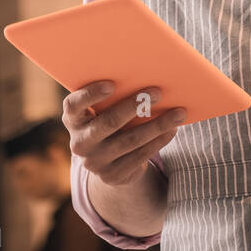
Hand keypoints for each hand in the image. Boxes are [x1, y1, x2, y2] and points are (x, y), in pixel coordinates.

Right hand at [63, 81, 186, 186]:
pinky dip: (159, 141)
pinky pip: (140, 156)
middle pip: (109, 122)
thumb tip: (148, 75)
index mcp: (72, 119)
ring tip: (178, 113)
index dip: (90, 95)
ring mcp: (95, 162)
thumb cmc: (107, 120)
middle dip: (135, 105)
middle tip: (158, 92)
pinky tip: (172, 130)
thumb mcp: (100, 111)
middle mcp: (79, 142)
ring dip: (157, 125)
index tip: (112, 84)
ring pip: (130, 140)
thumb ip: (111, 98)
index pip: (73, 105)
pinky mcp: (112, 176)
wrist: (106, 161)